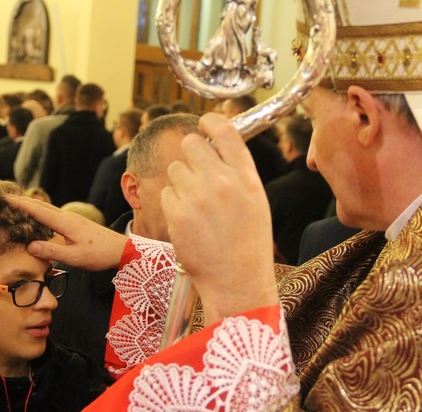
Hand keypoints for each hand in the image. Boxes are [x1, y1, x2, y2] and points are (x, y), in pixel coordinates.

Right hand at [7, 195, 127, 269]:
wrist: (121, 250)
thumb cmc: (100, 254)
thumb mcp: (75, 257)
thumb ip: (53, 251)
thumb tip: (30, 246)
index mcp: (65, 223)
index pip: (37, 210)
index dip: (19, 204)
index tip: (2, 198)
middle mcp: (67, 217)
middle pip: (40, 206)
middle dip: (21, 200)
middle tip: (3, 197)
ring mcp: (72, 219)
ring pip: (47, 209)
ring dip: (30, 205)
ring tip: (15, 203)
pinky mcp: (75, 223)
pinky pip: (53, 214)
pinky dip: (40, 212)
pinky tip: (37, 216)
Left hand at [161, 113, 278, 323]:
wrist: (237, 280)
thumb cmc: (248, 242)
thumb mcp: (256, 200)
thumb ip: (237, 170)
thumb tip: (215, 144)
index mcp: (245, 176)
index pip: (224, 130)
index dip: (210, 121)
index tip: (204, 124)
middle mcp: (221, 181)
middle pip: (191, 143)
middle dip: (190, 154)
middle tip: (196, 173)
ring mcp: (197, 197)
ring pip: (175, 169)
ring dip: (181, 182)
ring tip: (197, 206)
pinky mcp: (177, 215)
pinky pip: (166, 193)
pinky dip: (173, 204)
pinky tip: (188, 222)